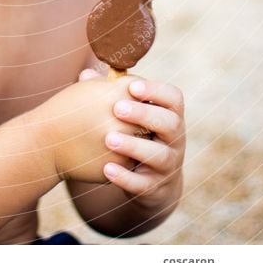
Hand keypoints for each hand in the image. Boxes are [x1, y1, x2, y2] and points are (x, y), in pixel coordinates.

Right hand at [31, 74, 139, 183]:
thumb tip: (139, 85)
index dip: (138, 90)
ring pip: (145, 138)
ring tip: (123, 134)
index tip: (133, 94)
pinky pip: (134, 159)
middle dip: (142, 115)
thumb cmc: (65, 110)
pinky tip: (109, 150)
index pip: (142, 87)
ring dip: (138, 136)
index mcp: (115, 93)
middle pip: (149, 113)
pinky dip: (127, 155)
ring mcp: (122, 143)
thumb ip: (114, 85)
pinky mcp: (119, 165)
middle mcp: (122, 118)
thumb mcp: (87, 89)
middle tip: (132, 117)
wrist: (45, 144)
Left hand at [103, 76, 184, 216]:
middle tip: (117, 108)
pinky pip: (144, 184)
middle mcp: (176, 139)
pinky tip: (106, 168)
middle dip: (144, 114)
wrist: (150, 180)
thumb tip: (86, 74)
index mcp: (170, 115)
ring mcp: (169, 165)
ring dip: (134, 146)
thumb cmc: (137, 134)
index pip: (174, 98)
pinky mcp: (156, 187)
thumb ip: (112, 93)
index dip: (156, 90)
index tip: (132, 85)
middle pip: (170, 123)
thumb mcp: (132, 115)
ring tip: (109, 139)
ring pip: (159, 155)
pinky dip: (126, 177)